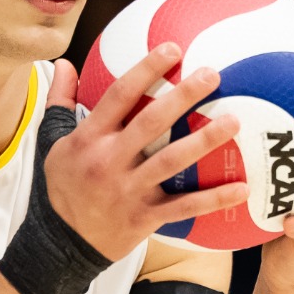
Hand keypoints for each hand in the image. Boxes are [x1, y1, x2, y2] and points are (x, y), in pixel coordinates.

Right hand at [42, 45, 249, 259]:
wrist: (60, 244)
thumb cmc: (62, 186)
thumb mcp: (51, 142)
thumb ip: (60, 101)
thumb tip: (64, 63)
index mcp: (89, 138)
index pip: (119, 96)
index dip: (146, 70)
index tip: (172, 49)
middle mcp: (109, 161)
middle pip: (151, 122)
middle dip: (183, 96)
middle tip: (213, 75)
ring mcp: (128, 190)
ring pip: (171, 161)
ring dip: (204, 140)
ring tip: (234, 121)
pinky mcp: (144, 218)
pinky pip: (184, 207)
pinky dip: (214, 199)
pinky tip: (242, 188)